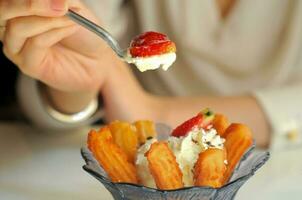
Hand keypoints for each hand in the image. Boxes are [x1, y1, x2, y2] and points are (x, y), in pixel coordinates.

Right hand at [0, 0, 123, 112]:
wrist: (95, 58)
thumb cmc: (82, 32)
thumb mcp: (72, 7)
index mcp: (17, 10)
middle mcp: (10, 26)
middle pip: (2, 10)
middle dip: (30, 4)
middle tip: (61, 6)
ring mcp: (16, 47)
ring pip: (18, 27)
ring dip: (49, 20)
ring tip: (72, 19)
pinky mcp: (27, 65)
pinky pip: (36, 43)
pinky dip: (55, 33)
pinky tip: (71, 28)